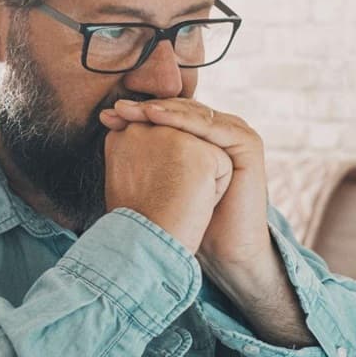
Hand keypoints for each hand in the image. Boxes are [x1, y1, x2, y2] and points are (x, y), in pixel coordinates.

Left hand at [101, 99, 317, 348]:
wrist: (223, 249)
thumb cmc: (189, 221)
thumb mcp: (160, 181)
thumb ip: (145, 155)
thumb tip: (108, 131)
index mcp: (202, 138)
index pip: (169, 115)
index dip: (140, 113)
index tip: (108, 117)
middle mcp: (219, 132)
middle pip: (181, 109)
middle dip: (147, 107)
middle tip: (118, 108)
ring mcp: (235, 134)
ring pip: (194, 113)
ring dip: (163, 109)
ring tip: (136, 111)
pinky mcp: (247, 144)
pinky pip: (211, 125)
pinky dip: (183, 120)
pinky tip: (157, 118)